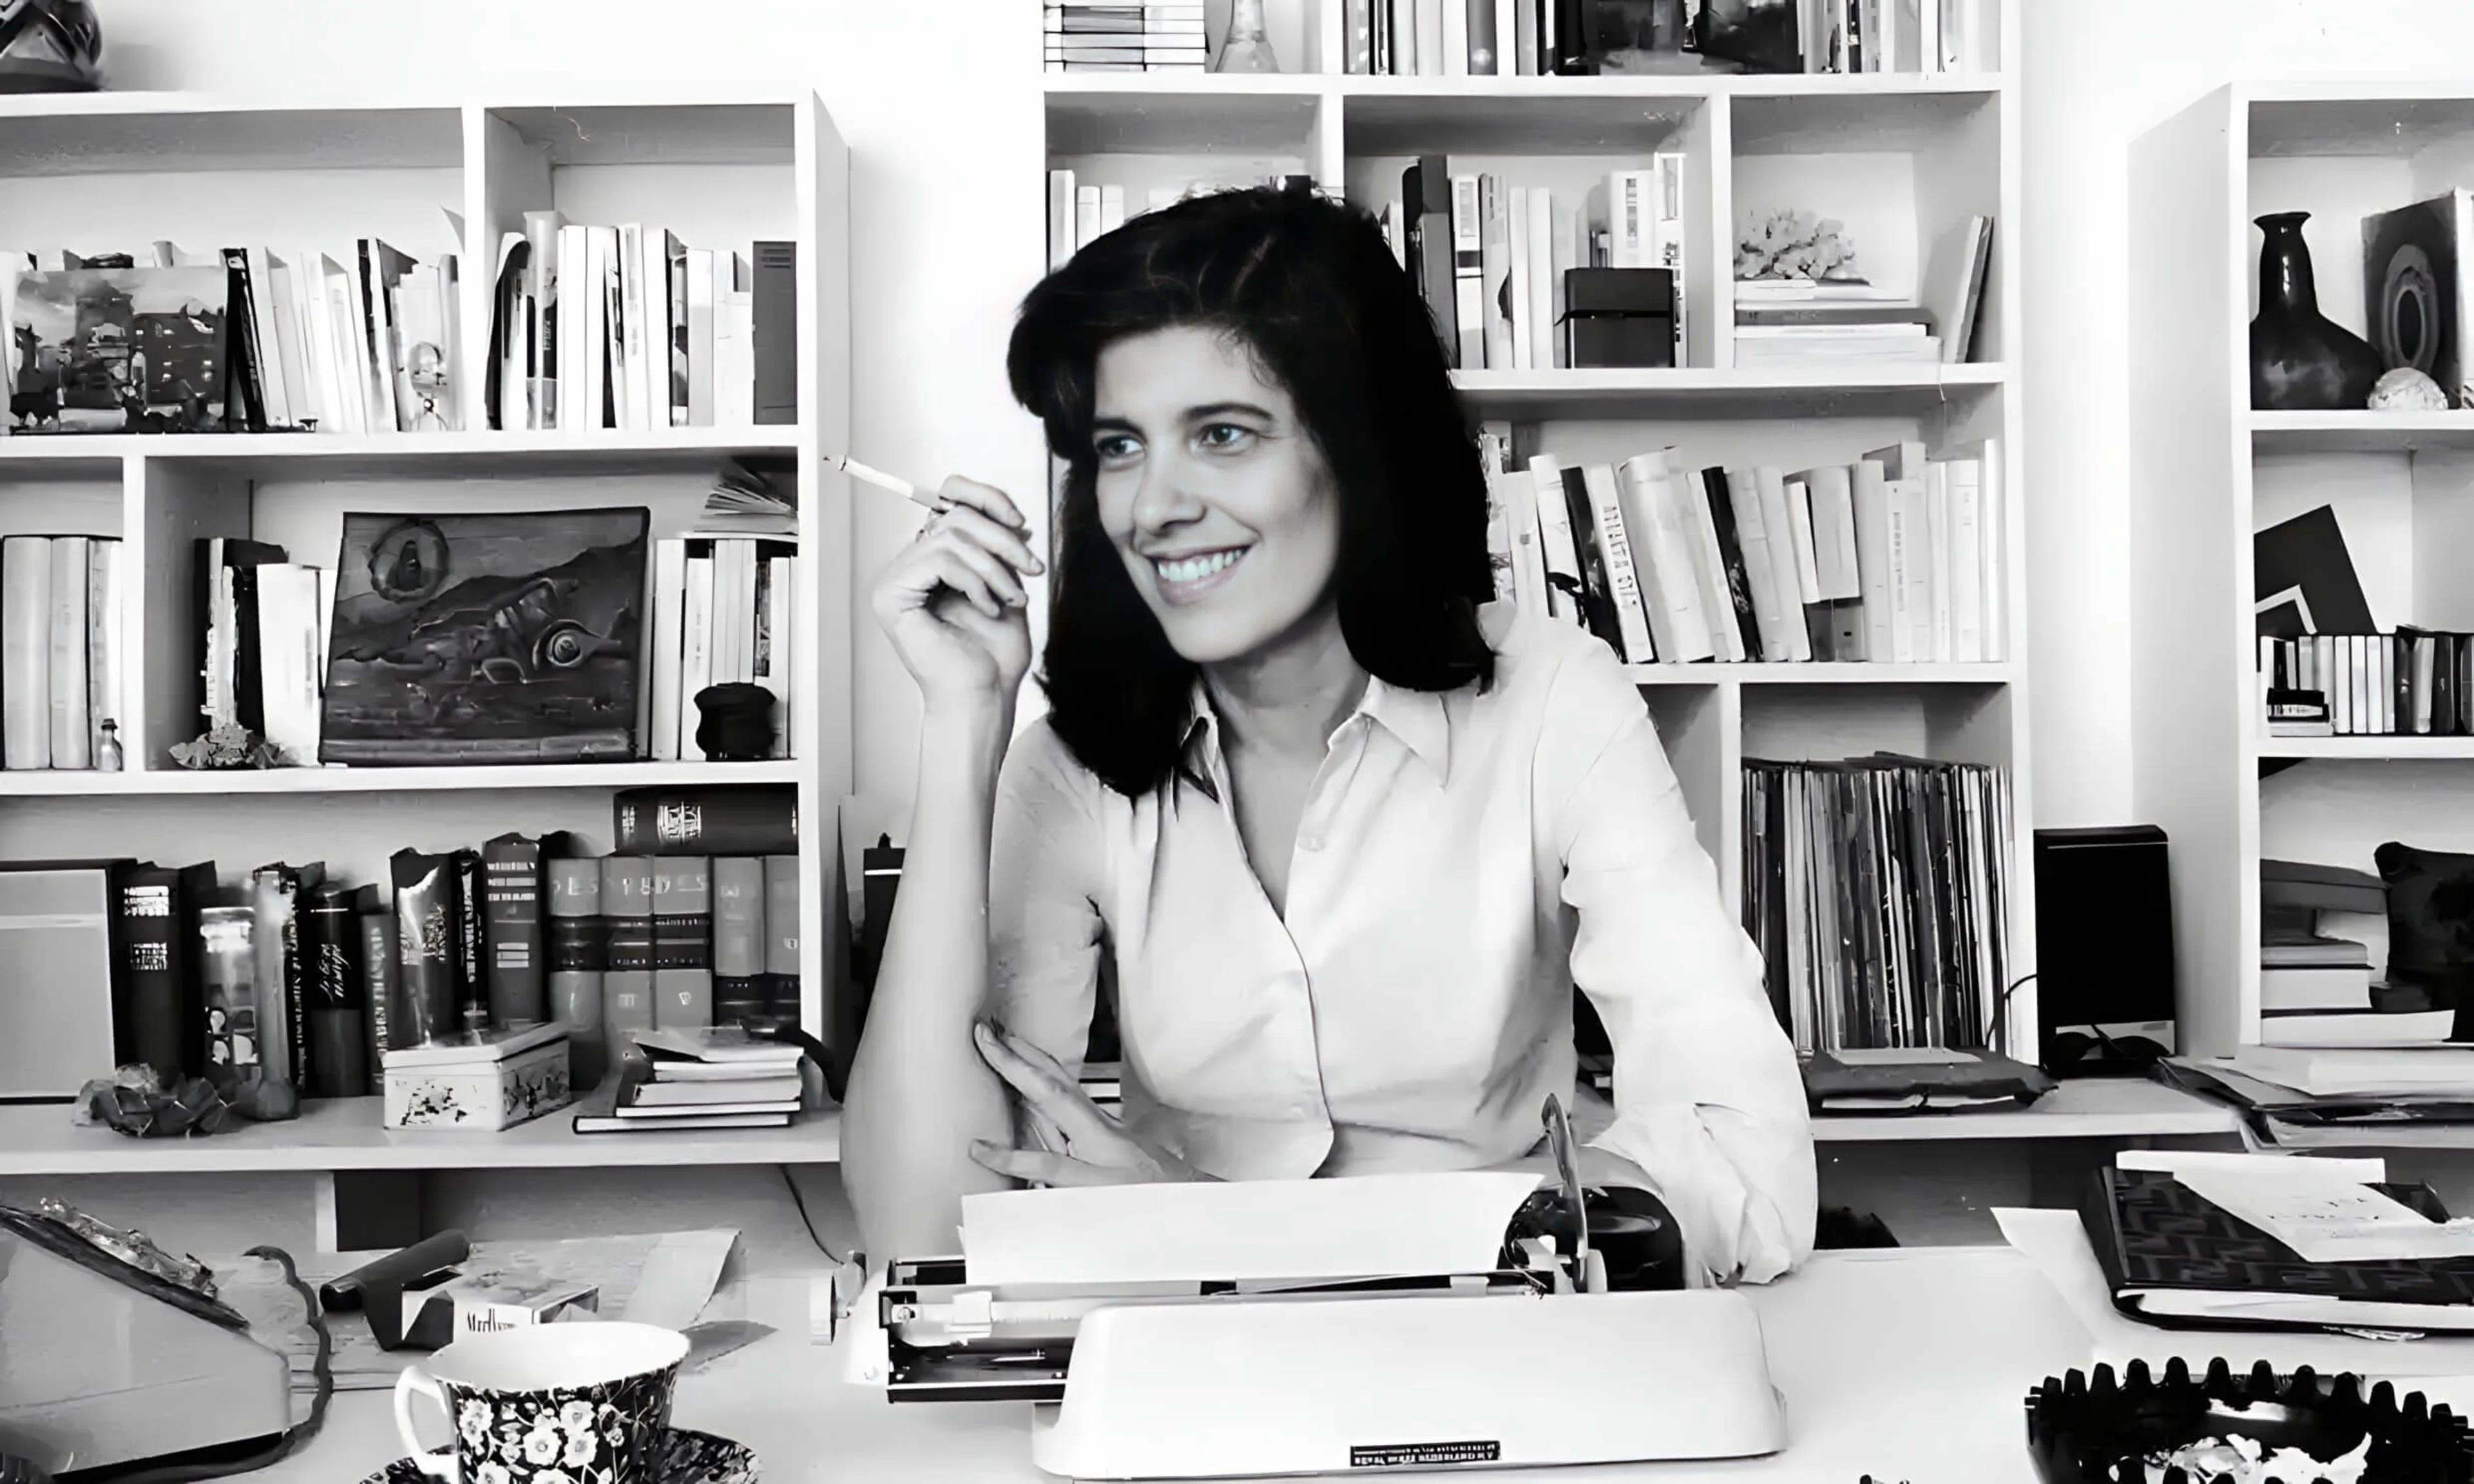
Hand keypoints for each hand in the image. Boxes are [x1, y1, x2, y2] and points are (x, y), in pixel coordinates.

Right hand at [870, 477, 1043, 710]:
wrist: (982, 697)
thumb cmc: (993, 657)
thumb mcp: (1006, 588)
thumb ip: (999, 551)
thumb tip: (1008, 517)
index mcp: (931, 563)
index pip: (948, 502)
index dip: (985, 498)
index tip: (1020, 522)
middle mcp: (907, 568)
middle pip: (954, 516)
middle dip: (1001, 540)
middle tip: (1030, 568)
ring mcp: (894, 581)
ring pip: (951, 536)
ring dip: (994, 567)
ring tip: (1012, 597)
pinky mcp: (891, 595)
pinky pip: (940, 559)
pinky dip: (975, 581)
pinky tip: (988, 608)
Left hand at [968, 1020, 1216, 1187]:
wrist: (1196, 1210)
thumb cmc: (1162, 1191)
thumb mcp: (1128, 1166)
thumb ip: (1093, 1151)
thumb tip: (1057, 1141)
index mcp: (1105, 1130)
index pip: (1066, 1086)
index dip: (1038, 1060)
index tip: (1012, 1039)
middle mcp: (1099, 1136)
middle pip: (1054, 1088)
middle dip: (1020, 1059)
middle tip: (988, 1034)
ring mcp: (1095, 1156)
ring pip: (1052, 1110)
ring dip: (1019, 1080)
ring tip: (990, 1057)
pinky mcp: (1091, 1183)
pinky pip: (1047, 1166)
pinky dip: (1014, 1158)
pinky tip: (985, 1150)